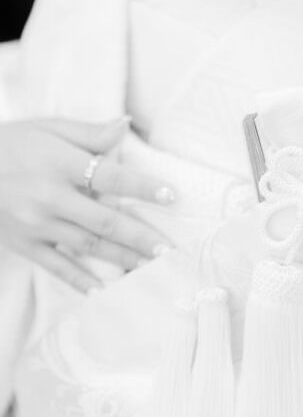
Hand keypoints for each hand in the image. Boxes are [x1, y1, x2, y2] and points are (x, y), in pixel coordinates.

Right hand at [0, 116, 176, 292]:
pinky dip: (81, 281)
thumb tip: (125, 124)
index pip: (109, 176)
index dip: (142, 186)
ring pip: (87, 246)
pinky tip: (105, 292)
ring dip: (122, 259)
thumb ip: (89, 133)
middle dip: (140, 236)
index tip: (171, 195)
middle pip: (104, 219)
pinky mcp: (24, 244)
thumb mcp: (48, 128)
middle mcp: (49, 197)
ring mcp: (36, 225)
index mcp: (59, 164)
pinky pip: (57, 266)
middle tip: (170, 251)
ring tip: (152, 270)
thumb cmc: (12, 144)